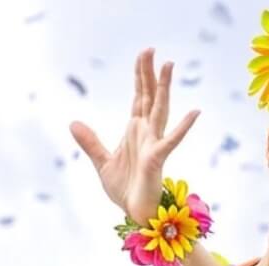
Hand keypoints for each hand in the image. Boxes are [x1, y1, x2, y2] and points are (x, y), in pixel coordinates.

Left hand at [70, 48, 200, 223]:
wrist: (134, 213)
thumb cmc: (125, 190)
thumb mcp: (102, 161)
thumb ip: (90, 142)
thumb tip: (74, 123)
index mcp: (135, 131)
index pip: (139, 96)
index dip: (141, 75)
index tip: (144, 54)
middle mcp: (146, 133)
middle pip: (149, 96)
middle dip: (149, 73)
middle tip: (151, 49)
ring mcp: (154, 144)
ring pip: (160, 109)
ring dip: (165, 88)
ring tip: (170, 66)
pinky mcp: (157, 158)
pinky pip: (171, 139)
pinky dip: (183, 127)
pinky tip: (194, 112)